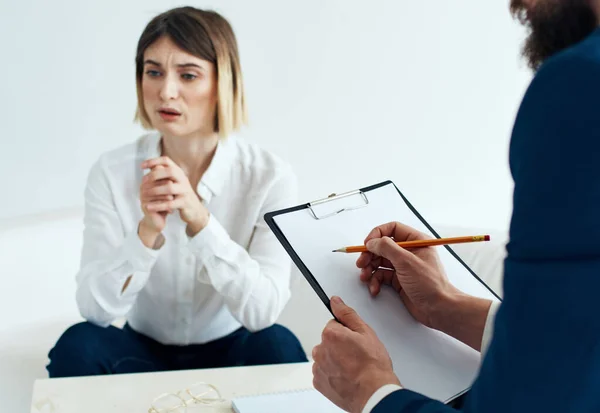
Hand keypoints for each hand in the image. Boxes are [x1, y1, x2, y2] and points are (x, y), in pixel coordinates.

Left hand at [140, 156, 209, 235]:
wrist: (194, 209)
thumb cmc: (180, 194)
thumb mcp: (174, 182)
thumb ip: (164, 175)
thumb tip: (150, 166)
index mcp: (179, 173)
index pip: (167, 161)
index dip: (154, 161)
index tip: (142, 166)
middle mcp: (183, 179)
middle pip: (170, 171)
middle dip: (155, 174)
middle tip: (143, 180)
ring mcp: (185, 191)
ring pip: (169, 187)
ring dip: (155, 190)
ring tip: (144, 193)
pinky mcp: (184, 203)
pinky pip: (170, 203)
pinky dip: (158, 205)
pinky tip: (149, 207)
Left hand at [312, 296, 399, 412]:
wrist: (373, 393)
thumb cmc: (372, 365)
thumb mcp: (365, 332)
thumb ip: (347, 314)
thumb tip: (335, 301)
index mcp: (330, 334)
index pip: (334, 325)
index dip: (348, 333)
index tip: (356, 342)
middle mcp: (320, 350)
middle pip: (329, 341)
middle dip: (340, 346)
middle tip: (357, 356)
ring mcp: (319, 367)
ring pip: (326, 357)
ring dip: (335, 360)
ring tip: (353, 368)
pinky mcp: (319, 382)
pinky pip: (324, 373)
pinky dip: (333, 374)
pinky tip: (347, 377)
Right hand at [357, 221, 491, 350]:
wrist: (438, 309)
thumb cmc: (430, 285)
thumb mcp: (407, 262)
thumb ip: (387, 248)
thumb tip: (372, 241)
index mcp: (416, 241)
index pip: (392, 229)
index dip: (377, 234)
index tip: (367, 244)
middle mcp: (409, 252)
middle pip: (382, 246)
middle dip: (370, 255)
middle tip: (361, 263)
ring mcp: (403, 266)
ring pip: (379, 261)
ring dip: (370, 269)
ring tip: (365, 277)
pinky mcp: (399, 280)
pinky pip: (381, 276)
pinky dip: (375, 281)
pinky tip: (375, 289)